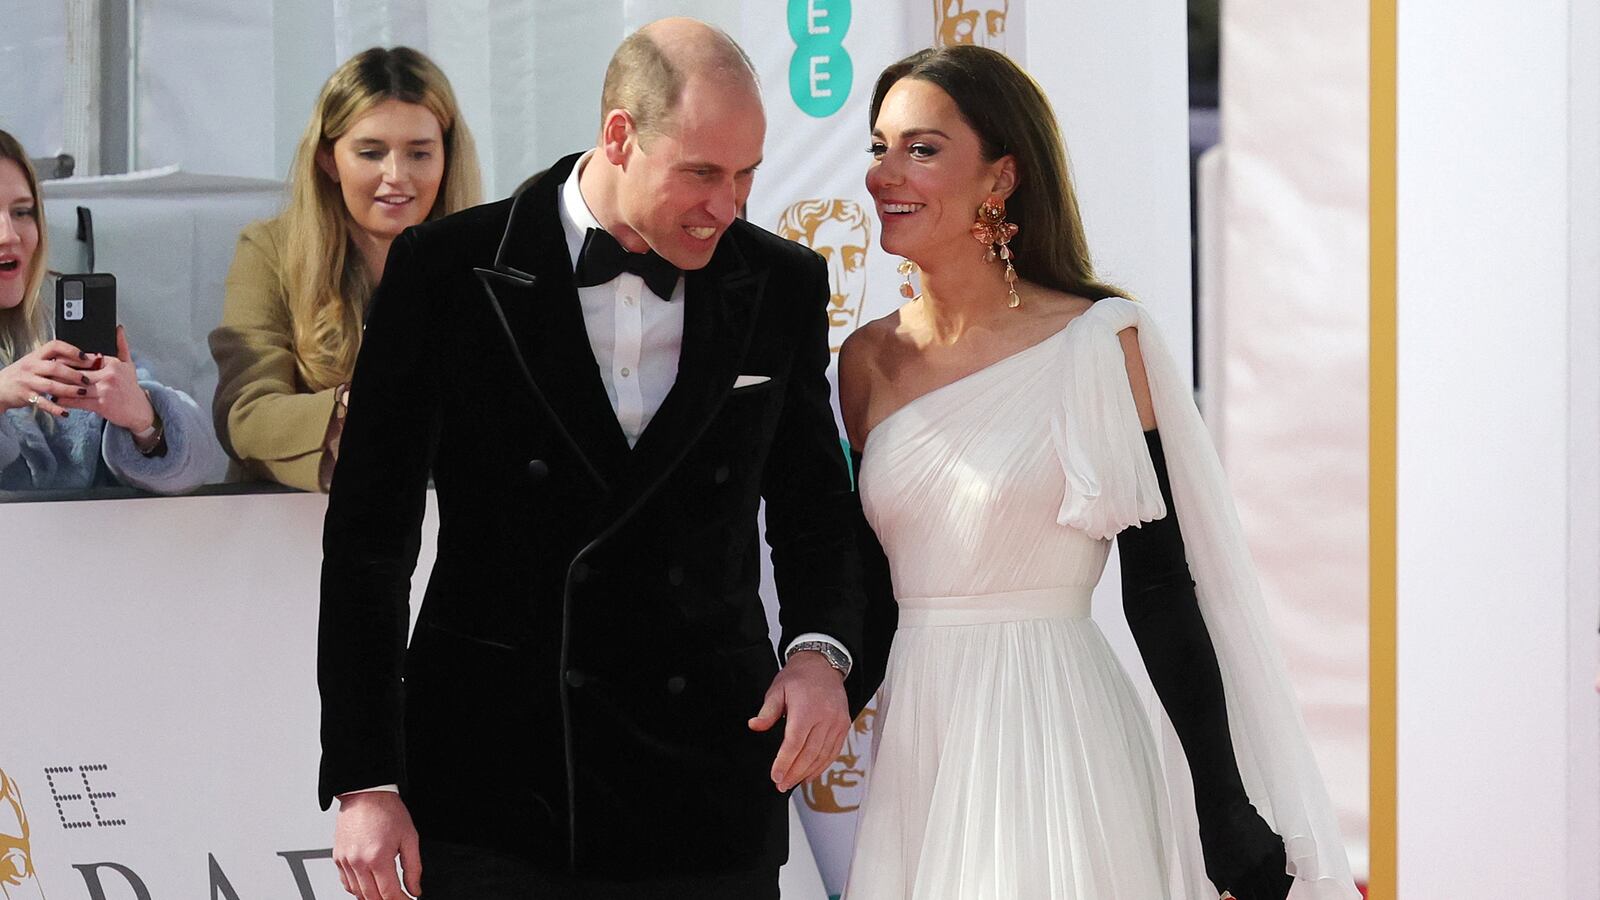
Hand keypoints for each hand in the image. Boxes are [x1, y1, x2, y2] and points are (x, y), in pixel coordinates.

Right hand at [0, 339, 94, 417]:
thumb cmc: (22, 374)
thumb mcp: (35, 363)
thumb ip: (54, 361)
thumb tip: (84, 360)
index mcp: (35, 356)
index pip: (54, 346)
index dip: (71, 350)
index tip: (86, 357)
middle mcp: (31, 366)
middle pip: (55, 367)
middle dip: (74, 373)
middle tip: (88, 379)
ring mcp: (27, 381)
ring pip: (51, 385)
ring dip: (69, 390)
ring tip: (83, 393)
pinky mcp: (25, 396)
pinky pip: (42, 403)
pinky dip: (55, 408)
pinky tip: (66, 413)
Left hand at [58, 327, 154, 431]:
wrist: (139, 411)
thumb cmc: (131, 388)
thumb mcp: (129, 365)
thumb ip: (122, 346)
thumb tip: (118, 329)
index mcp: (113, 364)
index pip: (85, 359)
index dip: (68, 359)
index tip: (55, 360)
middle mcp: (109, 376)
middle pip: (77, 372)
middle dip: (60, 373)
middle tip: (46, 372)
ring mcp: (105, 390)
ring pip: (75, 386)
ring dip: (59, 387)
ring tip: (48, 385)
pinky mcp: (101, 405)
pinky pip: (77, 401)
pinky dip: (65, 400)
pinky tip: (57, 399)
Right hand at [332, 791, 421, 899]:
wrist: (366, 794)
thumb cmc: (387, 811)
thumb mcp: (409, 838)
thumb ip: (413, 867)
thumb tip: (415, 888)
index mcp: (377, 857)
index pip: (389, 893)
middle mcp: (358, 862)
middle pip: (372, 898)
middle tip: (399, 897)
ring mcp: (345, 861)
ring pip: (357, 894)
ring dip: (372, 897)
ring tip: (385, 893)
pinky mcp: (337, 858)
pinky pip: (346, 883)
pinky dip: (357, 889)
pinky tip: (368, 885)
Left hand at [748, 650, 848, 791]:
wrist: (823, 665)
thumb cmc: (798, 678)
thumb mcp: (777, 690)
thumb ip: (767, 712)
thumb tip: (754, 725)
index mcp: (806, 709)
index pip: (794, 743)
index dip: (784, 763)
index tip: (775, 776)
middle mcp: (825, 718)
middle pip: (809, 754)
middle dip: (794, 773)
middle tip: (781, 785)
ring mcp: (837, 723)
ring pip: (822, 756)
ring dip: (807, 773)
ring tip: (793, 783)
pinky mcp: (843, 726)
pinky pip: (833, 751)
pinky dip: (822, 765)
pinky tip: (810, 774)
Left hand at [1198, 798, 1292, 899]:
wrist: (1224, 810)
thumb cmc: (1215, 837)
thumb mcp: (1214, 869)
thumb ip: (1227, 889)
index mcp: (1238, 879)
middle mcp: (1256, 871)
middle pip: (1272, 896)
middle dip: (1270, 898)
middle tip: (1266, 896)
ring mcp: (1268, 859)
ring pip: (1281, 886)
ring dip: (1278, 891)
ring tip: (1274, 892)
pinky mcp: (1277, 848)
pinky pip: (1284, 870)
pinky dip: (1282, 877)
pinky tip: (1276, 877)